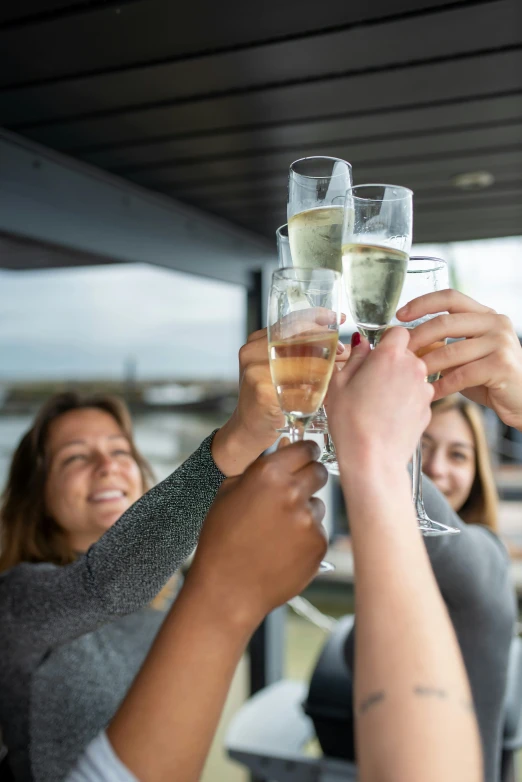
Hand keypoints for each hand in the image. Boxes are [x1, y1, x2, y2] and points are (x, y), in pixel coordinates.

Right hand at [187, 441, 327, 626]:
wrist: (228, 588)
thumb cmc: (222, 540)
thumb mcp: (228, 493)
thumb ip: (257, 470)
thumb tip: (281, 454)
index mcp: (269, 474)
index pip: (306, 448)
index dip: (307, 451)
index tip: (307, 456)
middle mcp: (293, 492)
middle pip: (319, 472)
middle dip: (309, 478)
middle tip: (295, 492)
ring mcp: (309, 520)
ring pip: (318, 504)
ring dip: (305, 511)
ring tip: (278, 531)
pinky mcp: (318, 544)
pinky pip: (318, 531)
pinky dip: (305, 537)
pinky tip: (283, 548)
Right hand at [212, 323, 349, 474]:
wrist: (248, 430)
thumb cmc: (268, 399)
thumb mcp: (278, 369)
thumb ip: (300, 353)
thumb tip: (343, 344)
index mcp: (256, 342)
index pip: (290, 321)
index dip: (317, 317)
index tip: (337, 319)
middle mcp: (252, 352)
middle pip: (297, 338)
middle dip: (325, 342)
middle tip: (341, 350)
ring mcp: (255, 371)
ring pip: (300, 361)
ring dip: (324, 366)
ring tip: (336, 372)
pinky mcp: (262, 392)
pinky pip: (297, 386)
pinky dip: (314, 388)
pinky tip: (322, 392)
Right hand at [327, 328, 433, 469]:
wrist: (373, 459)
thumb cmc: (351, 422)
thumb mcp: (339, 384)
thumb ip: (354, 358)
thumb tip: (361, 344)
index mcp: (390, 356)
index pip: (398, 331)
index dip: (386, 340)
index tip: (375, 352)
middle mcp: (413, 368)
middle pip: (407, 353)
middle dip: (391, 362)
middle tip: (369, 381)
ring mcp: (424, 390)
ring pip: (413, 374)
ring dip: (399, 381)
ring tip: (378, 402)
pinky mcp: (429, 409)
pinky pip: (417, 395)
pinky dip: (406, 401)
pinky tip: (389, 416)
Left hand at [398, 290, 521, 430]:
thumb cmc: (490, 378)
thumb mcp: (466, 356)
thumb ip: (443, 345)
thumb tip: (407, 341)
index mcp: (485, 314)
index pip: (450, 297)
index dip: (422, 303)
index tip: (399, 315)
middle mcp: (495, 322)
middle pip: (445, 322)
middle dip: (417, 337)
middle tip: (399, 352)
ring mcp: (501, 342)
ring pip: (450, 351)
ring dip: (425, 365)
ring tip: (409, 376)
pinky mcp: (501, 365)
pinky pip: (461, 374)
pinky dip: (442, 385)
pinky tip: (430, 392)